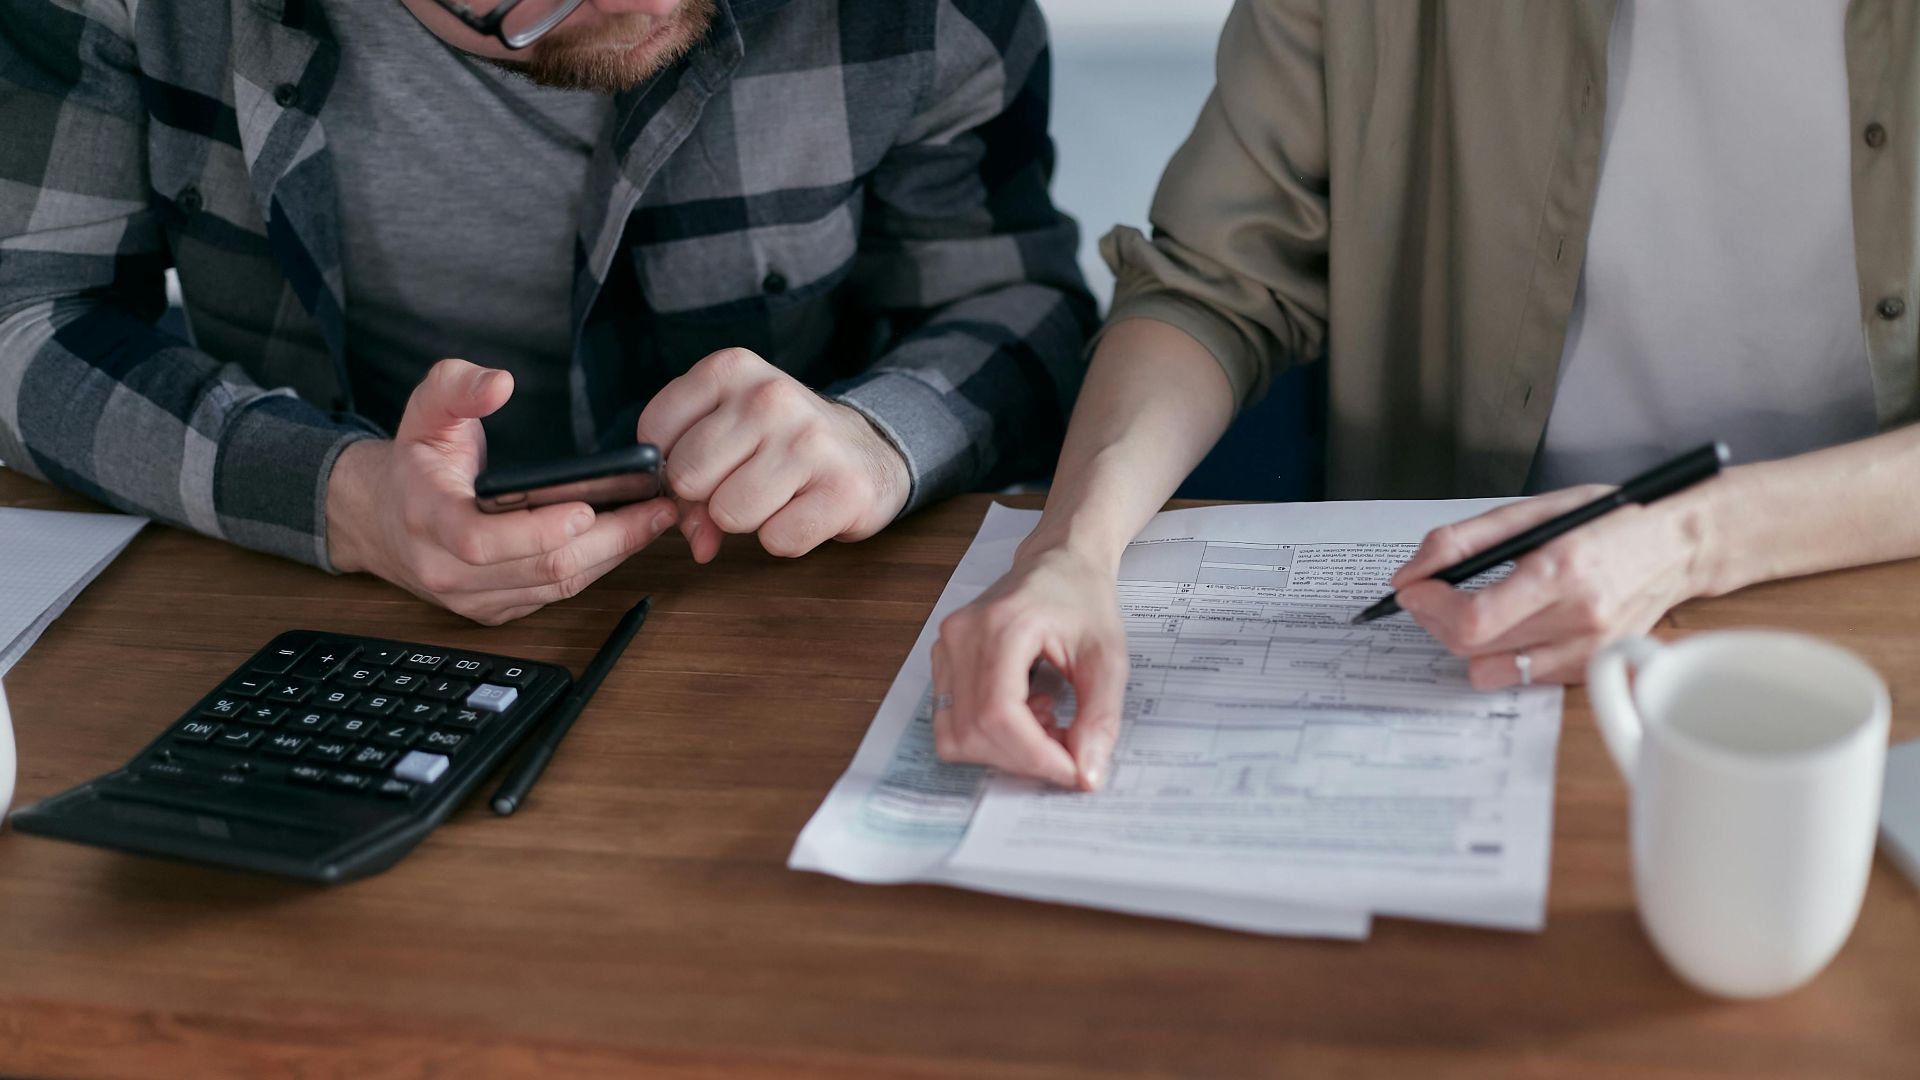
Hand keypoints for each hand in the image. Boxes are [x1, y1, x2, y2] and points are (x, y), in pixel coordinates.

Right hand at [326, 359, 677, 623]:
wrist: (383, 520)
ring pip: (556, 587)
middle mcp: (447, 568)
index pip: (481, 539)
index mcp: (427, 518)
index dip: (537, 529)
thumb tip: (499, 383)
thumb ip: (456, 386)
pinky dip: (597, 569)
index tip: (587, 507)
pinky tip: (627, 539)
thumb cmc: (415, 463)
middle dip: (607, 540)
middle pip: (539, 568)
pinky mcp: (496, 609)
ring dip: (613, 556)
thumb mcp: (424, 411)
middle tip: (656, 508)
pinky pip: (555, 596)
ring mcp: (473, 597)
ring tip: (655, 520)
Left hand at [637, 349, 908, 562]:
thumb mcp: (729, 430)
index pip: (655, 433)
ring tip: (777, 495)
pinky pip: (777, 540)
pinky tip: (803, 511)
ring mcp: (810, 441)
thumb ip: (689, 478)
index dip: (671, 464)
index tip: (705, 463)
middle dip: (708, 496)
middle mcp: (770, 397)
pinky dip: (785, 539)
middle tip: (743, 483)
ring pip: (729, 514)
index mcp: (732, 368)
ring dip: (748, 519)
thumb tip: (697, 541)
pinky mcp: (842, 489)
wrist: (869, 451)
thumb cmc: (784, 443)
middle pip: (688, 477)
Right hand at [929, 546, 1129, 789]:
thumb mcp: (1109, 658)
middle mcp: (962, 635)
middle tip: (1067, 750)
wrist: (1059, 561)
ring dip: (1004, 750)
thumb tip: (1086, 774)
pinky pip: (951, 721)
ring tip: (1046, 723)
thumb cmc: (1083, 599)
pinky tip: (1025, 712)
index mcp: (1003, 625)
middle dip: (1024, 758)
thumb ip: (1100, 717)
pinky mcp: (943, 659)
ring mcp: (945, 646)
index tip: (1073, 771)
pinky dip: (988, 736)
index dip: (1035, 756)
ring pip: (955, 734)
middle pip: (974, 731)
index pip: (1000, 714)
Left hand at [1392, 485, 1713, 688]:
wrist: (1678, 547)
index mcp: (1563, 570)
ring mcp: (1588, 651)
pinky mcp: (1591, 669)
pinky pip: (1520, 677)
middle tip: (1433, 593)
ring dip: (1466, 641)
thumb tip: (1411, 573)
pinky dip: (1502, 653)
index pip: (1475, 618)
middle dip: (1435, 619)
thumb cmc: (1609, 522)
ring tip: (1475, 608)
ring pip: (1489, 670)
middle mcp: (1579, 618)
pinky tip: (1515, 623)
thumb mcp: (1534, 511)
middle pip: (1473, 647)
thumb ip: (1464, 540)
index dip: (1430, 607)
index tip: (1413, 589)